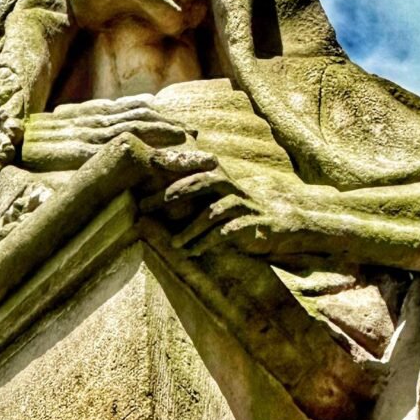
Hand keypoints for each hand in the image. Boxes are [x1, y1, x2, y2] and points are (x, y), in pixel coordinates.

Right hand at [23, 96, 192, 170]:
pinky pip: (115, 147)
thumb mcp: (60, 132)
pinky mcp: (79, 151)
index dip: (158, 114)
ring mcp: (86, 134)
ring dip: (163, 132)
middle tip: (197, 132)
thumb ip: (86, 130)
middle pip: (139, 116)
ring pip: (134, 128)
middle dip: (169, 123)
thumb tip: (112, 134)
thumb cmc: (29, 145)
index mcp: (87, 113)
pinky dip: (140, 146)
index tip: (180, 122)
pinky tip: (158, 150)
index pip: (130, 109)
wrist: (3, 147)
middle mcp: (90, 120)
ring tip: (189, 139)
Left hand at [140, 160, 272, 247]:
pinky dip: (207, 243)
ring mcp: (241, 205)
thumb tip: (146, 196)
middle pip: (199, 183)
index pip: (190, 166)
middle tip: (146, 206)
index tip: (144, 171)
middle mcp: (229, 187)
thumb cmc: (233, 212)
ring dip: (190, 229)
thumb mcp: (212, 197)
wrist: (275, 224)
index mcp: (217, 176)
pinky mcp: (251, 225)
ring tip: (173, 243)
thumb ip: (188, 191)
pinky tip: (192, 252)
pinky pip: (226, 233)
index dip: (168, 166)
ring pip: (212, 212)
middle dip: (171, 194)